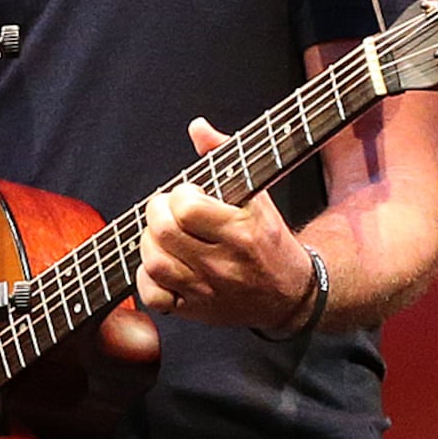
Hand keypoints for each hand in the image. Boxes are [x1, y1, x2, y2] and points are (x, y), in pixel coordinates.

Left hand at [135, 118, 317, 331]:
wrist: (291, 294)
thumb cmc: (270, 239)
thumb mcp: (257, 195)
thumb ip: (225, 156)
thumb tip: (197, 127)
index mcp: (243, 231)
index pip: (187, 208)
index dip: (180, 194)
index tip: (189, 194)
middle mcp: (225, 263)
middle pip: (163, 232)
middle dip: (157, 212)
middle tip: (168, 210)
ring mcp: (208, 290)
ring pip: (154, 262)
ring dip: (149, 242)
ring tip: (163, 235)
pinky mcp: (197, 311)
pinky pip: (154, 296)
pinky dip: (147, 278)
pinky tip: (162, 264)